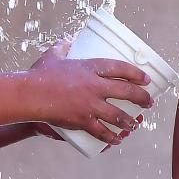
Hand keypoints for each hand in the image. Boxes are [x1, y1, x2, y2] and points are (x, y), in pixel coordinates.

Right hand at [27, 39, 152, 146]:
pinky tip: (117, 140)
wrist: (30, 95)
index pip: (121, 68)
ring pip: (118, 115)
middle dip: (141, 98)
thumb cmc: (39, 74)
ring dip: (130, 121)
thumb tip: (68, 39)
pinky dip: (111, 137)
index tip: (146, 79)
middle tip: (148, 103)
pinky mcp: (82, 120)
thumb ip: (63, 46)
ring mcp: (90, 105)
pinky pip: (101, 131)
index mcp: (90, 67)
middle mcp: (95, 86)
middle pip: (126, 92)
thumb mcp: (53, 55)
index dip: (136, 73)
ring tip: (135, 124)